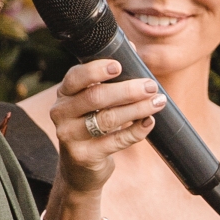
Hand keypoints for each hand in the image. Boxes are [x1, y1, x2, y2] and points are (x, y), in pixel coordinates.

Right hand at [50, 59, 165, 195]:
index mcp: (64, 94)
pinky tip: (149, 123)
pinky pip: (114, 141)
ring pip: (107, 119)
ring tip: (158, 102)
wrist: (79, 169)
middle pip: (95, 97)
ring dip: (137, 109)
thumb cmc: (91, 125)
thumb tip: (133, 50)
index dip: (97, 70)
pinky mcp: (83, 156)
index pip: (76, 77)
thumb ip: (109, 77)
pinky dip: (135, 131)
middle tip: (151, 86)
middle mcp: (61, 113)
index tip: (120, 66)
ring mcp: (70, 136)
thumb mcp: (93, 101)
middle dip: (127, 90)